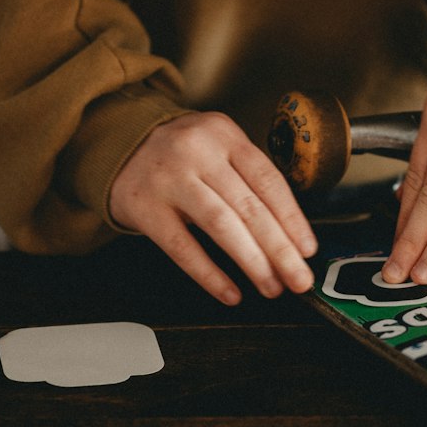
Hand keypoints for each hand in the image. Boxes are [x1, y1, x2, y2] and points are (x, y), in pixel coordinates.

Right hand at [108, 112, 317, 304]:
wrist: (118, 143)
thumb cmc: (180, 154)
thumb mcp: (217, 147)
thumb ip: (248, 178)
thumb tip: (289, 235)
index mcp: (224, 135)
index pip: (268, 181)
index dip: (293, 219)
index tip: (307, 249)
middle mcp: (197, 152)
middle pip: (249, 206)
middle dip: (280, 249)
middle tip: (298, 278)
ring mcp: (169, 179)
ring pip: (221, 225)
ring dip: (252, 262)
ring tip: (271, 286)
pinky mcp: (144, 207)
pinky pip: (182, 247)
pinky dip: (210, 274)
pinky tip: (230, 291)